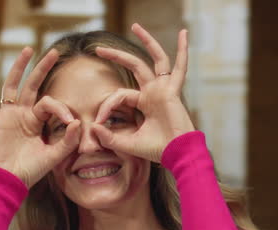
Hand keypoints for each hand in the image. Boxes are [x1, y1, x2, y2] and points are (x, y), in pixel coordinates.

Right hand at [0, 48, 80, 187]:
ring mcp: (9, 115)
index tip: (71, 122)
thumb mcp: (55, 156)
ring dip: (20, 67)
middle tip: (55, 52)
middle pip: (33, 85)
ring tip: (28, 49)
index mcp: (38, 121)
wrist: (12, 180)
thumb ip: (68, 141)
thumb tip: (77, 122)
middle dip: (43, 68)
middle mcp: (24, 114)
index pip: (50, 103)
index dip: (62, 109)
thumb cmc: (32, 170)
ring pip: (13, 85)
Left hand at [91, 24, 194, 162]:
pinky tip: (184, 34)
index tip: (98, 122)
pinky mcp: (172, 91)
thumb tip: (93, 128)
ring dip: (147, 41)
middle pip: (134, 67)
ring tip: (135, 26)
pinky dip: (182, 51)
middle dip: (116, 56)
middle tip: (98, 50)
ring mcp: (164, 89)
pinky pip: (180, 67)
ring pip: (155, 59)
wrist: (176, 155)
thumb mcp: (127, 144)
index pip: (119, 95)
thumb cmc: (157, 151)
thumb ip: (109, 137)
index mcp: (144, 103)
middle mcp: (154, 92)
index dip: (106, 106)